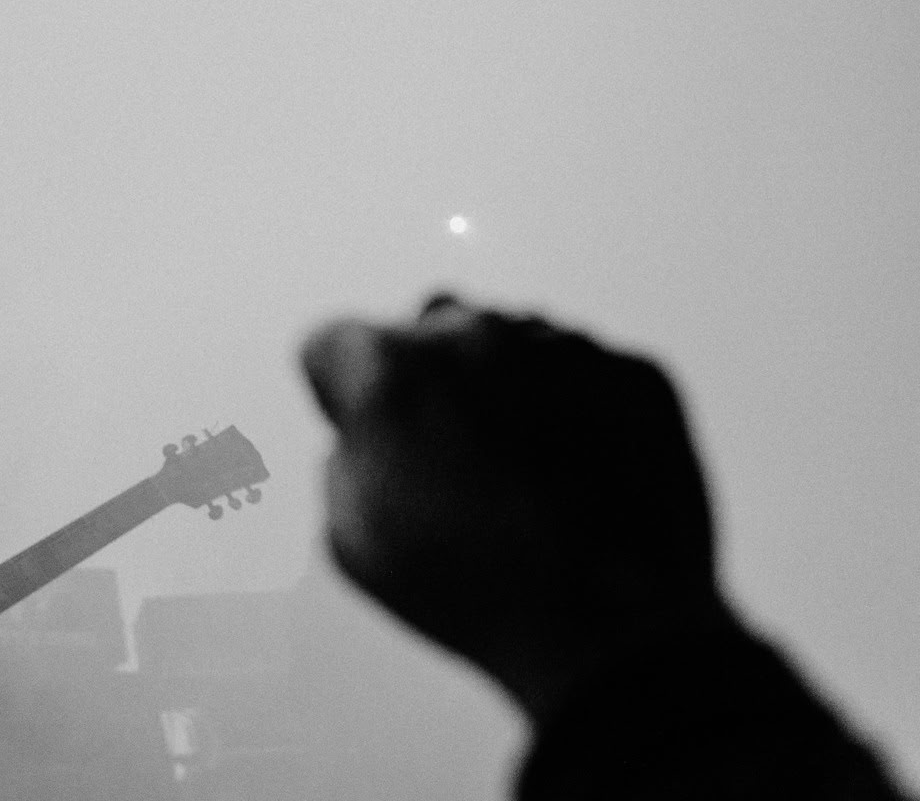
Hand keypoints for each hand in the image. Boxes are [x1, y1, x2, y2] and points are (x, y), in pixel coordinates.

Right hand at [300, 294, 724, 724]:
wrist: (615, 636)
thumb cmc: (472, 593)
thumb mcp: (351, 538)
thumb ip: (342, 458)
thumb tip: (367, 433)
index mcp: (388, 367)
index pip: (334, 343)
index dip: (343, 397)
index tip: (372, 439)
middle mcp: (473, 333)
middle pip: (429, 332)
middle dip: (432, 384)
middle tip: (456, 462)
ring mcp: (561, 346)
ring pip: (512, 345)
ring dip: (508, 390)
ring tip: (527, 479)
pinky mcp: (635, 372)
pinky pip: (587, 373)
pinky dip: (579, 411)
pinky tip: (580, 478)